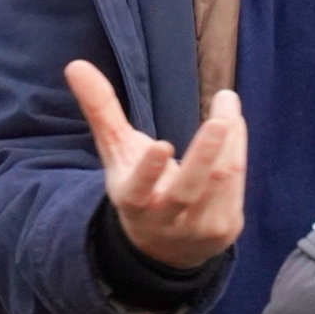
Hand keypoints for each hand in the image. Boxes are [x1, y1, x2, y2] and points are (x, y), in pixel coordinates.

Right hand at [64, 60, 247, 270]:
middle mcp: (165, 219)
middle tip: (220, 121)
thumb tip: (75, 65)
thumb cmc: (139, 186)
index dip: (149, 171)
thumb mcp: (117, 153)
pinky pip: (238, 182)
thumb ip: (101, 110)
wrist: (165, 248)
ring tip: (226, 102)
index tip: (161, 145)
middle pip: (189, 189)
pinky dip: (239, 147)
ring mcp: (198, 228)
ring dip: (230, 138)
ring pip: (222, 179)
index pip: (138, 191)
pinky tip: (234, 123)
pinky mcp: (226, 229)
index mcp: (132, 202)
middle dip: (205, 154)